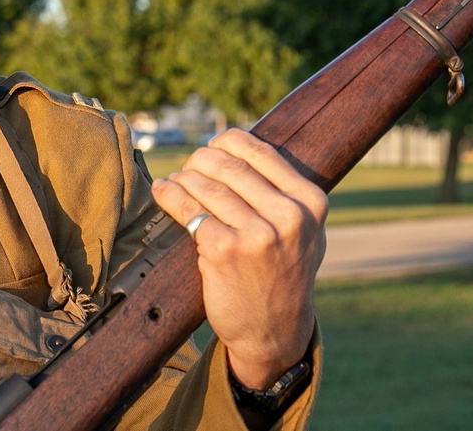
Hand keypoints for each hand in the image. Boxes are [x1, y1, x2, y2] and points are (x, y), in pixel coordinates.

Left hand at [149, 129, 327, 388]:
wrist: (274, 329)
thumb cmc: (283, 270)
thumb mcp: (303, 229)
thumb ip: (283, 189)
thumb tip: (234, 143)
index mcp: (310, 201)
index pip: (256, 150)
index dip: (224, 143)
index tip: (211, 148)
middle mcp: (288, 216)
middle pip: (226, 165)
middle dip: (199, 161)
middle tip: (188, 168)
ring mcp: (257, 235)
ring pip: (205, 185)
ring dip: (182, 178)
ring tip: (174, 181)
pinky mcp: (224, 250)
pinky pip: (189, 210)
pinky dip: (169, 195)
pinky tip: (163, 192)